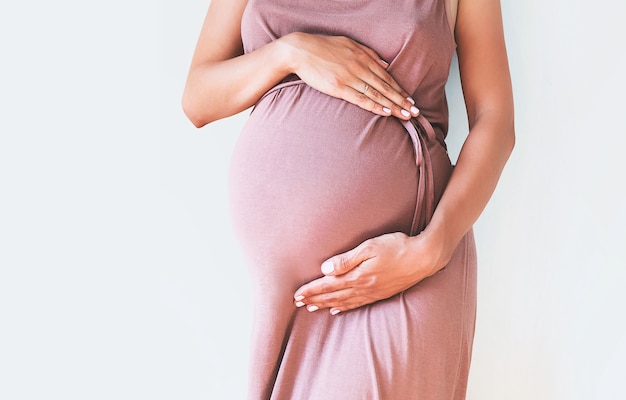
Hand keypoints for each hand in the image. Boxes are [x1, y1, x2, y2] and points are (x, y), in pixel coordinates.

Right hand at [279, 32, 419, 119]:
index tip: (410, 100)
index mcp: (363, 57)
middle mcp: (360, 67)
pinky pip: (361, 99)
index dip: (399, 90)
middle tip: (415, 112)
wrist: (300, 50)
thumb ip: (369, 53)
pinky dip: (375, 106)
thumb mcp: (349, 43)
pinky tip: (386, 112)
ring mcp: (350, 78)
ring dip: (393, 106)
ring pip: (376, 95)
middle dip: (402, 101)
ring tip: (406, 115)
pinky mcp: (339, 87)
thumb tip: (386, 64)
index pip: (386, 77)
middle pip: (385, 87)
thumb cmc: (323, 47)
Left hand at [293, 232, 444, 314]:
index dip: (311, 290)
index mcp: (358, 275)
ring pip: (343, 301)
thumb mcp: (370, 247)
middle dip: (314, 299)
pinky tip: (337, 309)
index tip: (296, 295)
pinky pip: (357, 304)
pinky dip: (344, 307)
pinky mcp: (381, 293)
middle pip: (333, 295)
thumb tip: (325, 269)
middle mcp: (363, 287)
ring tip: (312, 308)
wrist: (424, 257)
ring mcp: (373, 292)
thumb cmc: (397, 246)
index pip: (328, 285)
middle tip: (297, 304)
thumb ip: (346, 259)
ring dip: (326, 304)